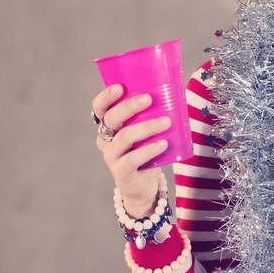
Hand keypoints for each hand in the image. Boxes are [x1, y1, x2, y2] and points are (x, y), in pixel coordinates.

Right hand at [91, 84, 168, 217]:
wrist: (143, 185)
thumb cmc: (145, 150)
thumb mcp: (145, 132)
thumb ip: (149, 115)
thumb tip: (173, 93)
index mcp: (109, 126)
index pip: (100, 108)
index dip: (106, 97)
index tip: (120, 87)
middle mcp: (106, 139)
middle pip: (111, 119)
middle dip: (129, 107)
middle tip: (149, 99)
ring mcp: (112, 156)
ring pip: (124, 137)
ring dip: (146, 127)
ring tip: (166, 122)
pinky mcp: (121, 171)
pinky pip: (133, 158)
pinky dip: (149, 149)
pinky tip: (163, 144)